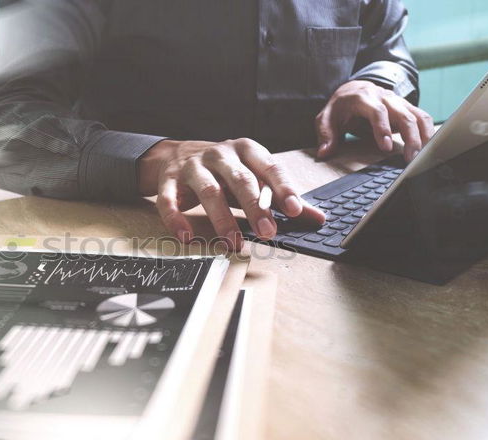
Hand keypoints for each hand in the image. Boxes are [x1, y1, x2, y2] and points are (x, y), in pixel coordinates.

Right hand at [138, 138, 325, 249]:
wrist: (176, 155)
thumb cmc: (223, 171)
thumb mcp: (253, 178)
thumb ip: (282, 198)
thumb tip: (319, 218)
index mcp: (246, 149)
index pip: (269, 167)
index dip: (283, 189)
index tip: (295, 210)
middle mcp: (219, 154)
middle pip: (240, 180)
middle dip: (255, 207)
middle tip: (268, 232)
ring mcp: (192, 166)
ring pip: (208, 191)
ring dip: (222, 219)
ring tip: (234, 243)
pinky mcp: (168, 180)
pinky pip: (170, 200)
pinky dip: (177, 220)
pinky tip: (187, 237)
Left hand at [316, 80, 434, 162]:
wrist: (353, 89)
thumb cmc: (340, 107)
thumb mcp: (326, 118)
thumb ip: (325, 134)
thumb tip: (324, 152)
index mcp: (364, 98)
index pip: (377, 112)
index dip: (383, 129)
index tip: (386, 147)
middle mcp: (384, 97)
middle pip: (403, 115)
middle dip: (410, 137)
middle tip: (410, 158)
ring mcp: (398, 102)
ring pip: (417, 116)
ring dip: (423, 136)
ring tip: (423, 156)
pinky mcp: (406, 108)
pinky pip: (422, 117)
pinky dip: (428, 131)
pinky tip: (430, 147)